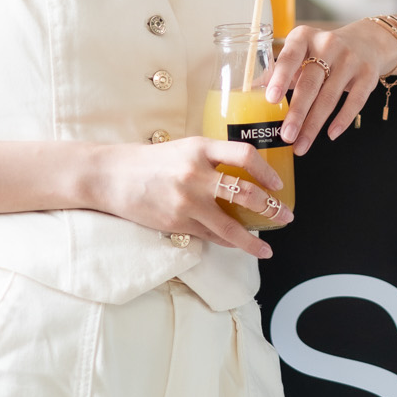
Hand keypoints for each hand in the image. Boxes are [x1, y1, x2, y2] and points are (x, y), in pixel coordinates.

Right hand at [81, 135, 293, 258]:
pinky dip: (228, 242)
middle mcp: (196, 173)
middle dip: (271, 208)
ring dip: (253, 239)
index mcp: (200, 148)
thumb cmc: (151, 161)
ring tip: (267, 248)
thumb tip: (246, 175)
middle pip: (245, 192)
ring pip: (231, 225)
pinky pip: (210, 236)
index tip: (278, 183)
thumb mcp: (184, 148)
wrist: (112, 176)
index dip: (266, 171)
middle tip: (285, 215)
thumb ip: (212, 158)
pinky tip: (239, 246)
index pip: (244, 155)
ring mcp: (187, 201)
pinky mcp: (177, 222)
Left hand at [265, 19, 396, 151]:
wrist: (366, 42)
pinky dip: (342, 120)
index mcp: (304, 37)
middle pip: (310, 83)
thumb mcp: (301, 53)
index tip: (270, 99)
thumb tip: (247, 92)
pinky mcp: (368, 74)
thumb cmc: (322, 53)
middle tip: (285, 136)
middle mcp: (328, 44)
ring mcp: (350, 59)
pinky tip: (330, 134)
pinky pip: (355, 101)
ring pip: (330, 97)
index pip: (290, 57)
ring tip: (301, 145)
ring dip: (314, 124)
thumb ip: (278, 71)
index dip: (280, 78)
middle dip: (297, 113)